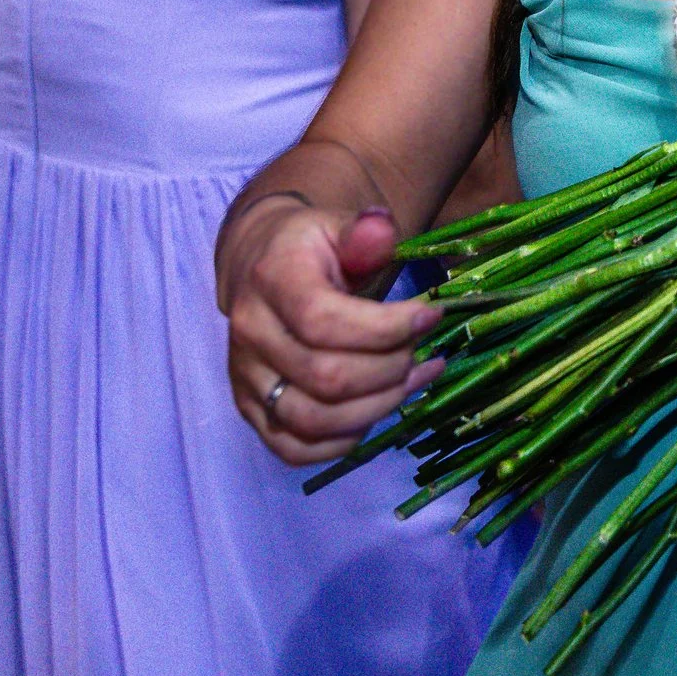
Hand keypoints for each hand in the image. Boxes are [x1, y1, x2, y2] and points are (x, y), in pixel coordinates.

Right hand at [221, 198, 446, 464]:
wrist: (262, 267)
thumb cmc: (312, 250)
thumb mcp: (339, 227)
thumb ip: (364, 233)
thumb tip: (382, 229)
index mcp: (271, 280)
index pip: (324, 321)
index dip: (386, 328)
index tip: (431, 316)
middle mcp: (250, 332)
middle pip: (326, 378)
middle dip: (390, 370)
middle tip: (424, 352)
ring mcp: (245, 376)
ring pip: (313, 420)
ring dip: (377, 407)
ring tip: (413, 380)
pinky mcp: (250, 408)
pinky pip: (294, 447)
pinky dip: (342, 442)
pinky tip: (375, 409)